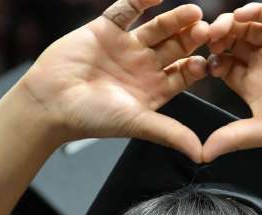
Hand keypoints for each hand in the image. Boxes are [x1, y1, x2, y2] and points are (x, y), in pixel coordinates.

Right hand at [18, 0, 209, 161]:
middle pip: (175, 48)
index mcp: (153, 89)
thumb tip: (202, 154)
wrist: (50, 101)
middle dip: (190, 39)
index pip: (184, 74)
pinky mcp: (106, 28)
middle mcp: (143, 66)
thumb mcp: (136, 123)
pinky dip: (140, 0)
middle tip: (206, 31)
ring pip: (157, 27)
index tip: (210, 61)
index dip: (198, 66)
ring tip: (193, 12)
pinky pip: (127, 9)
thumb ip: (170, 133)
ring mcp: (126, 46)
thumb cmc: (90, 117)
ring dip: (175, 19)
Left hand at [203, 3, 261, 160]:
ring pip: (245, 26)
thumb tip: (201, 155)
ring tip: (220, 29)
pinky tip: (243, 16)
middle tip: (204, 40)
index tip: (196, 64)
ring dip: (229, 23)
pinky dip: (254, 11)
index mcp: (251, 86)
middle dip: (213, 38)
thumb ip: (234, 137)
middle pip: (228, 42)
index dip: (205, 61)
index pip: (219, 66)